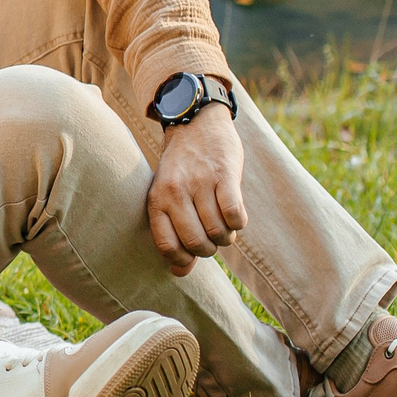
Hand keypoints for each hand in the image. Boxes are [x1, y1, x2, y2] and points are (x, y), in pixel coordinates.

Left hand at [147, 104, 246, 275]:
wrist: (195, 123)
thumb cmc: (182, 170)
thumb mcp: (168, 196)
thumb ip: (174, 233)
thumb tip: (180, 274)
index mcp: (157, 200)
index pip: (167, 245)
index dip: (183, 259)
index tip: (192, 254)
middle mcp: (175, 192)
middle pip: (197, 243)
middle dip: (210, 249)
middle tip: (213, 239)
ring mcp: (200, 182)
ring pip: (218, 231)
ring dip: (227, 237)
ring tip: (225, 227)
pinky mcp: (225, 175)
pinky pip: (235, 215)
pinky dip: (239, 223)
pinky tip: (235, 215)